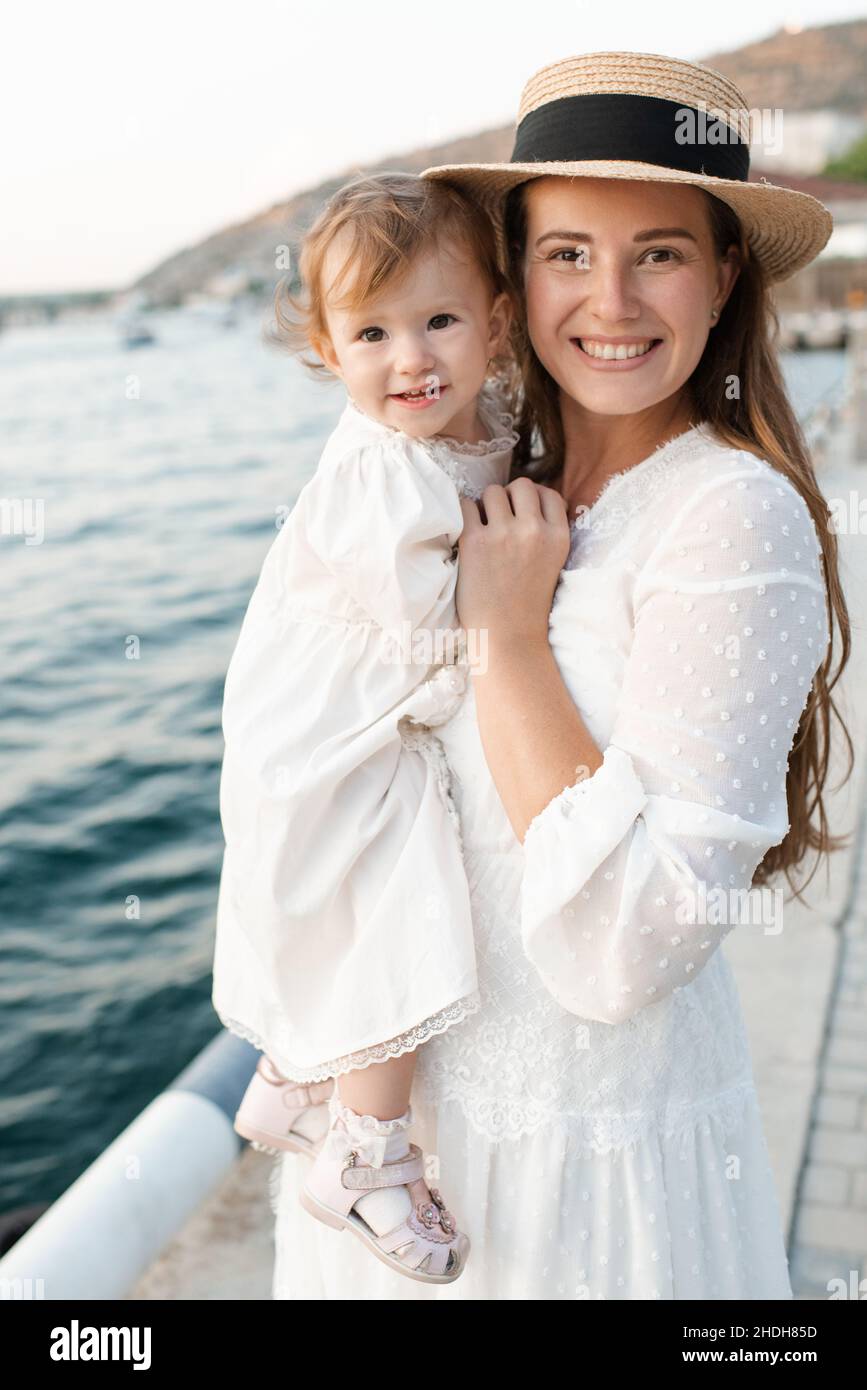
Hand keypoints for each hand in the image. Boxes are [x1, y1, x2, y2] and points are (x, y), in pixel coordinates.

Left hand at [455, 478, 570, 654]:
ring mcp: (504, 534)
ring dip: (485, 506)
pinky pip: (465, 505)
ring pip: (492, 492)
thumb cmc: (526, 603)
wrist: (508, 637)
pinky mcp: (475, 542)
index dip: (532, 500)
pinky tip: (465, 534)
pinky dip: (463, 515)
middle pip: (521, 485)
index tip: (521, 514)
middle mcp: (534, 530)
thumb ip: (545, 531)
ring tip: (483, 529)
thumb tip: (523, 498)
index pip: (549, 494)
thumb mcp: (552, 563)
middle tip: (499, 521)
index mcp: (558, 537)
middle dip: (508, 497)